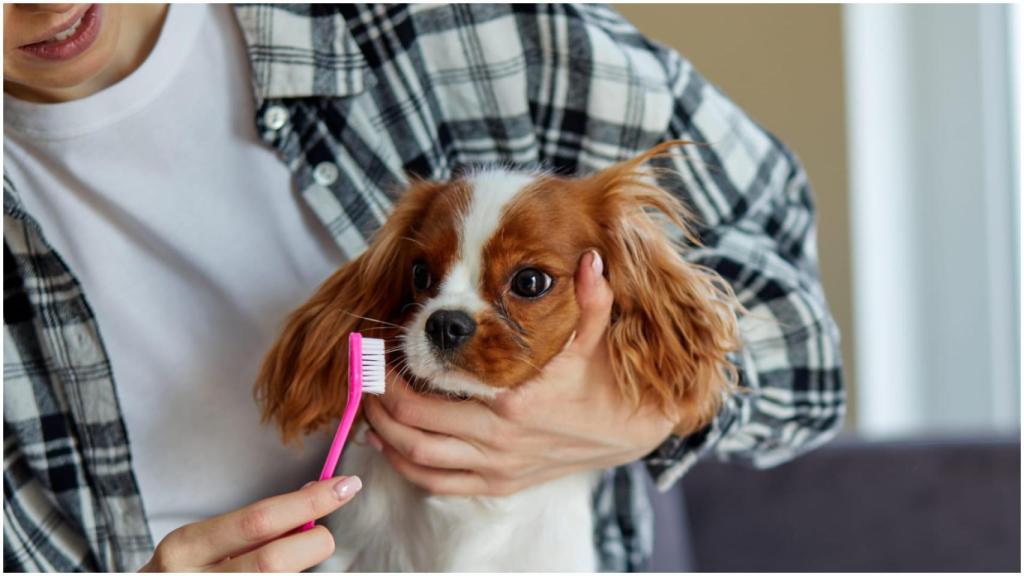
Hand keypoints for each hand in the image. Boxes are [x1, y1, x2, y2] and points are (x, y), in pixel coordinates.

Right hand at [140, 476, 361, 571]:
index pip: (258, 520)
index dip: (308, 503)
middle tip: (325, 536)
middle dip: (314, 544)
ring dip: (301, 570)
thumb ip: (254, 525)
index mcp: (186, 547)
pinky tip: (286, 573)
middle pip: (274, 562)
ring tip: (295, 557)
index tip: (346, 486)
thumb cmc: (184, 573)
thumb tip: (314, 493)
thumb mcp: (203, 543)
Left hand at [363, 251, 674, 496]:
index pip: (428, 390)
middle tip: (360, 374)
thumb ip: (592, 300)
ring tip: (365, 406)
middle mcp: (496, 438)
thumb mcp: (596, 339)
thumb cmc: (604, 382)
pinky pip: (437, 484)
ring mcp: (496, 466)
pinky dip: (404, 467)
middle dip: (375, 399)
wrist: (628, 432)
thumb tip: (591, 259)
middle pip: (410, 424)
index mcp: (511, 401)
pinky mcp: (499, 485)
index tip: (373, 350)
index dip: (391, 372)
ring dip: (382, 434)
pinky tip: (388, 445)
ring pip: (417, 458)